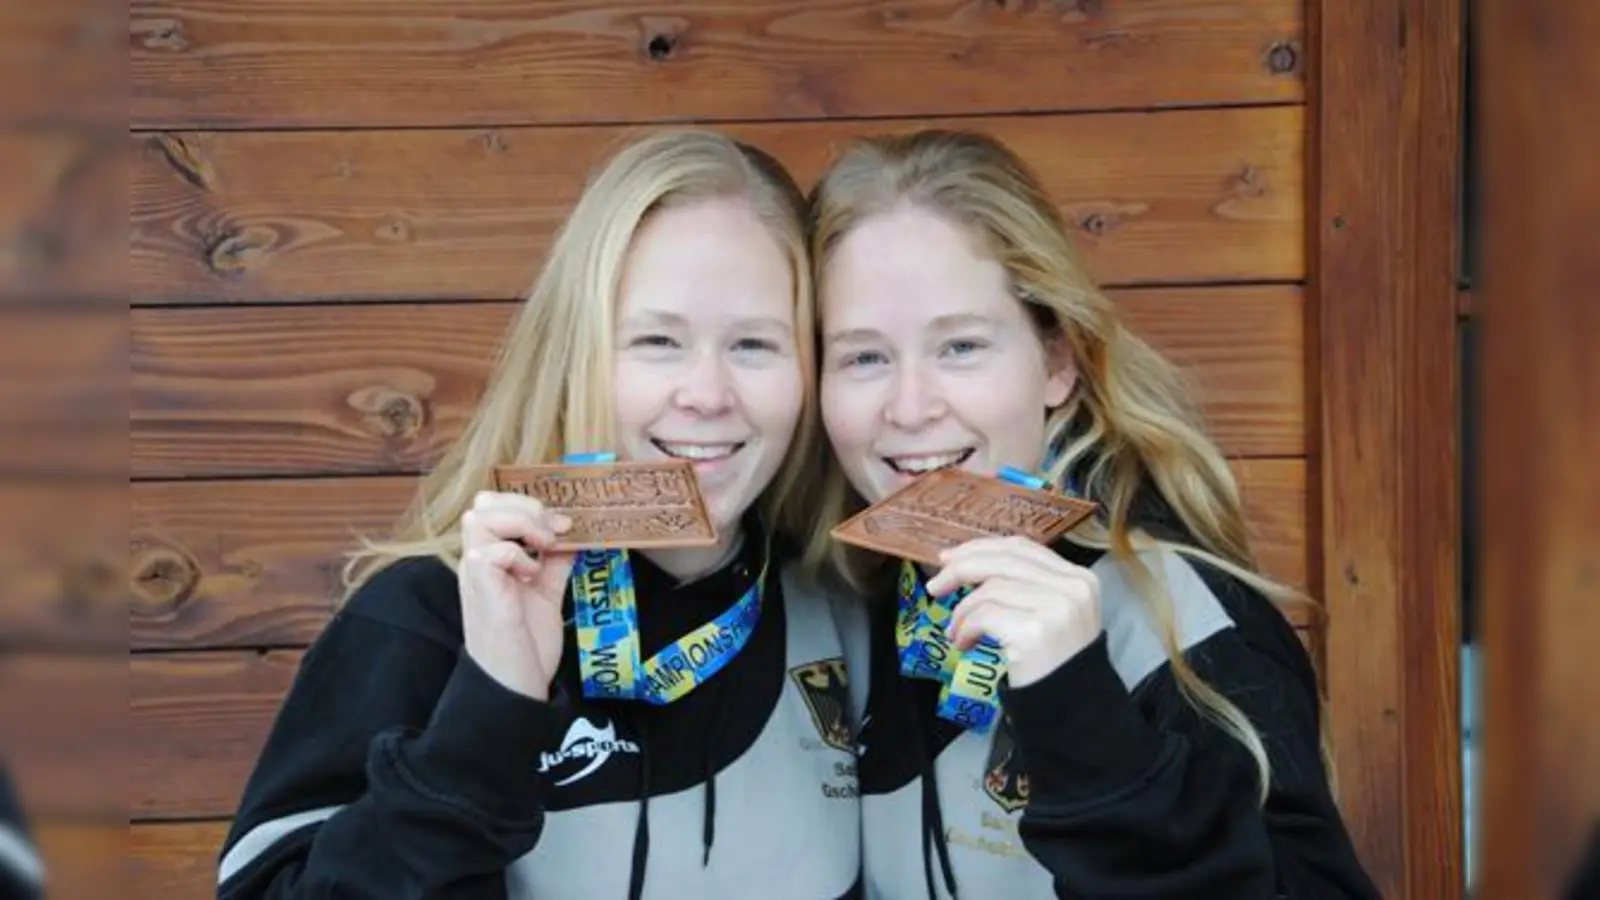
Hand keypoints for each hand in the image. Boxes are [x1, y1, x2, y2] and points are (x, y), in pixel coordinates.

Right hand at [458, 491, 576, 700]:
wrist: (516, 687)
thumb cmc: (526, 645)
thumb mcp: (546, 594)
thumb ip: (554, 564)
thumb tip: (571, 536)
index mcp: (493, 559)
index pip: (494, 506)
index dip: (529, 505)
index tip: (564, 524)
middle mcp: (479, 562)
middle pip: (483, 503)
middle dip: (524, 506)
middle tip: (551, 533)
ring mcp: (476, 575)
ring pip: (478, 517)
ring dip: (520, 524)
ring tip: (544, 547)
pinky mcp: (482, 590)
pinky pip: (489, 551)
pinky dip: (517, 555)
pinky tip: (531, 576)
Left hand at [925, 536, 1101, 687]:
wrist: (1073, 708)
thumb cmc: (1054, 663)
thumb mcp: (1050, 614)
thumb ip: (1023, 586)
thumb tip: (965, 564)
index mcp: (1078, 578)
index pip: (1022, 548)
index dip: (982, 548)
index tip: (952, 557)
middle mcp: (1072, 588)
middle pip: (1003, 561)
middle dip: (961, 568)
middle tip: (936, 585)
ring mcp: (1055, 608)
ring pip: (990, 589)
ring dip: (962, 610)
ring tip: (956, 631)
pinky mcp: (1034, 631)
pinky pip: (984, 615)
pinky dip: (965, 627)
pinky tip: (964, 643)